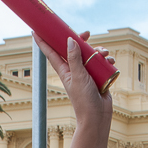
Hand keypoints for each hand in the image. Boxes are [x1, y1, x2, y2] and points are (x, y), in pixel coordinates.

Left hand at [33, 30, 112, 147]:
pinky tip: (110, 62)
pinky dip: (106, 60)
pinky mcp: (97, 76)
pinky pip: (101, 63)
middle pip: (74, 48)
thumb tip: (70, 40)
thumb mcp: (78, 77)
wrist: (97, 117)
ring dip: (98, 51)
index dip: (43, 42)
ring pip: (90, 54)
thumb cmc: (84, 100)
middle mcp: (74, 70)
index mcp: (65, 70)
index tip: (36, 30)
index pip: (51, 53)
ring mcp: (86, 73)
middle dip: (81, 39)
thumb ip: (74, 58)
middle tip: (87, 33)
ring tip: (104, 54)